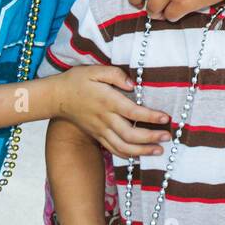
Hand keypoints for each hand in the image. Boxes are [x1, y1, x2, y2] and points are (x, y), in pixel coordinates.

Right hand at [53, 65, 172, 157]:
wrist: (56, 97)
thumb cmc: (77, 80)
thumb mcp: (95, 70)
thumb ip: (115, 74)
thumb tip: (133, 84)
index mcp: (107, 101)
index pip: (133, 111)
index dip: (150, 116)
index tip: (166, 118)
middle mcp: (105, 119)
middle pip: (130, 134)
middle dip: (151, 137)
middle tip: (168, 137)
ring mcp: (100, 130)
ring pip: (123, 147)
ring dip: (142, 151)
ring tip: (159, 150)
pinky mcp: (97, 136)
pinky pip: (113, 149)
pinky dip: (128, 155)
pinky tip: (140, 155)